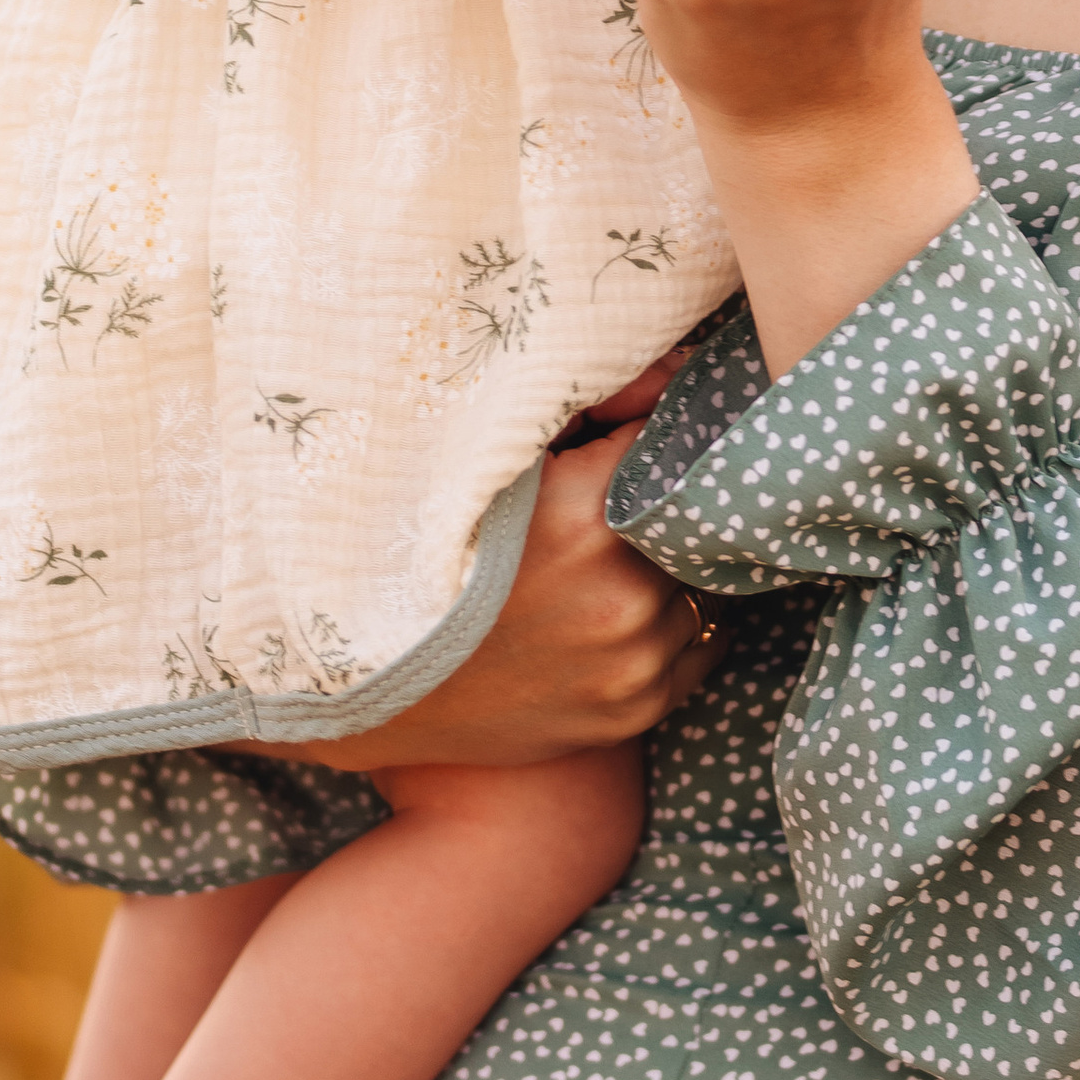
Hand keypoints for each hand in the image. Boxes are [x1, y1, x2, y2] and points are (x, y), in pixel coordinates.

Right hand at [248, 423, 717, 769]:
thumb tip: (678, 371)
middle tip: (614, 498)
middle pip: (691, 515)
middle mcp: (623, 594)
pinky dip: (678, 619)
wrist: (376, 686)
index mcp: (591, 516)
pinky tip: (624, 604)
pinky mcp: (635, 709)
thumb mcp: (492, 463)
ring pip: (701, 581)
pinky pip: (703, 643)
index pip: (673, 439)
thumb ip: (588, 405)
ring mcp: (632, 660)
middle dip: (661, 499)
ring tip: (607, 556)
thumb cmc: (427, 552)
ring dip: (671, 563)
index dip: (652, 428)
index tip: (629, 432)